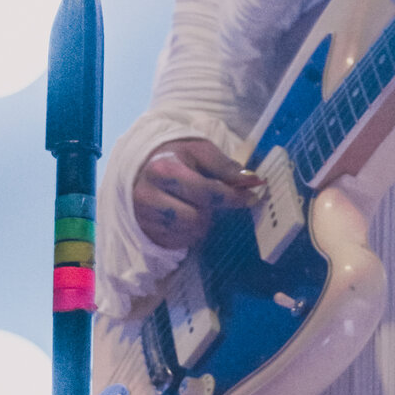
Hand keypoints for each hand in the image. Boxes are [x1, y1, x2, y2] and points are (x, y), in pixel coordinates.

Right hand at [131, 134, 259, 252]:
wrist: (142, 168)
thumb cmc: (176, 158)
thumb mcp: (200, 151)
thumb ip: (225, 167)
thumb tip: (253, 181)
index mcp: (162, 170)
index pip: (206, 191)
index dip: (232, 196)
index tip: (251, 196)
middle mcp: (148, 197)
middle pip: (197, 218)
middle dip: (212, 210)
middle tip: (215, 200)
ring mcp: (144, 218)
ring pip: (190, 233)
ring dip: (202, 223)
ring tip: (197, 205)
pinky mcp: (148, 233)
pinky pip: (180, 242)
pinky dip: (190, 232)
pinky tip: (185, 216)